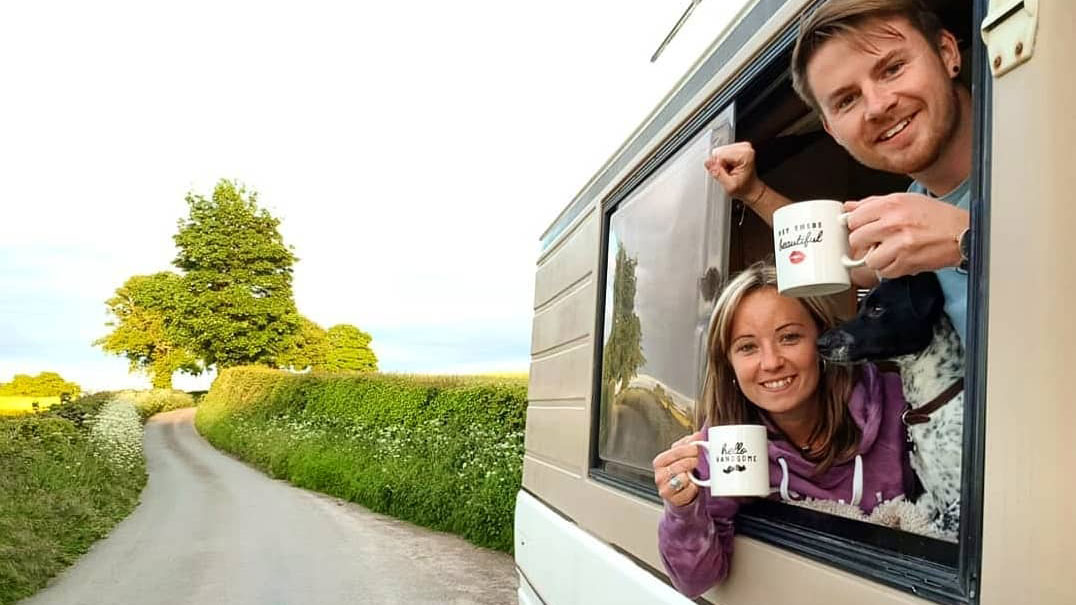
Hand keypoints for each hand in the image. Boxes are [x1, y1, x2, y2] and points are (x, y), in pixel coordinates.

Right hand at [652, 431, 704, 506]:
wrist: (679, 493)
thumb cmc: (681, 472)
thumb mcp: (682, 456)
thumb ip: (688, 444)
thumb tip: (697, 435)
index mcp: (660, 461)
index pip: (676, 451)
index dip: (690, 449)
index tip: (699, 448)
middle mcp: (659, 475)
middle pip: (680, 464)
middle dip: (693, 461)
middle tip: (700, 460)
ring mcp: (664, 488)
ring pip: (682, 478)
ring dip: (692, 475)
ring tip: (695, 473)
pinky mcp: (673, 499)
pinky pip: (687, 491)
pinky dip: (693, 488)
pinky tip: (693, 485)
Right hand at [704, 142, 763, 204]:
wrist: (751, 189)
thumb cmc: (744, 188)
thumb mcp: (730, 186)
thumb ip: (718, 173)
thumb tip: (708, 163)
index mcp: (745, 155)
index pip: (720, 155)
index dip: (718, 166)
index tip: (725, 174)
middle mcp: (745, 148)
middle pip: (720, 151)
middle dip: (720, 164)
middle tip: (728, 173)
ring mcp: (742, 146)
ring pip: (720, 151)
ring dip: (722, 163)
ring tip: (730, 170)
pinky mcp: (738, 148)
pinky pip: (722, 152)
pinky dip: (724, 161)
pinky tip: (730, 167)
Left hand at [843, 193, 968, 278]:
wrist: (963, 233)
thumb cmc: (937, 217)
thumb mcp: (905, 200)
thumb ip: (873, 204)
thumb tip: (848, 207)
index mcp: (892, 204)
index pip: (854, 218)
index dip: (856, 225)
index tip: (861, 228)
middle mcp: (893, 223)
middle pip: (856, 239)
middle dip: (863, 243)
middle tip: (875, 241)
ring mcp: (899, 244)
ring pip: (868, 259)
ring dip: (876, 258)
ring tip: (889, 251)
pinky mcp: (906, 263)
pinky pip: (884, 272)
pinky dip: (889, 269)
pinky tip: (900, 259)